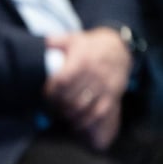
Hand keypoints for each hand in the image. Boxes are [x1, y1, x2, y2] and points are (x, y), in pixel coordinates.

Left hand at [44, 27, 130, 147]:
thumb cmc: (90, 46)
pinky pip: (100, 113)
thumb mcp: (73, 39)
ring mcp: (104, 86)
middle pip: (72, 97)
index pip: (63, 80)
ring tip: (62, 116)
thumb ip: (56, 41)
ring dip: (70, 115)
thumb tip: (44, 44)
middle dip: (58, 106)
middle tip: (51, 109)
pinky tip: (77, 124)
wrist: (118, 48)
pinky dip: (87, 122)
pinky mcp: (112, 94)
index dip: (51, 91)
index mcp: (82, 60)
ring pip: (85, 107)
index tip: (46, 95)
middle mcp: (94, 74)